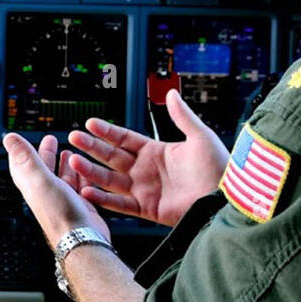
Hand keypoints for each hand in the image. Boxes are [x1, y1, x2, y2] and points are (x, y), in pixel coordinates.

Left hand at [2, 132, 110, 248]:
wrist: (80, 238)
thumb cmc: (59, 213)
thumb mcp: (40, 178)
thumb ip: (26, 157)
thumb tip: (9, 138)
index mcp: (31, 185)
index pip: (21, 164)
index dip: (22, 150)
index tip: (23, 139)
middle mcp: (45, 193)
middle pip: (43, 169)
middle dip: (46, 153)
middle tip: (51, 140)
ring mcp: (61, 200)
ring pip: (62, 178)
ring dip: (64, 164)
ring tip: (70, 152)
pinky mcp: (78, 206)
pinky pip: (78, 187)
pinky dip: (81, 176)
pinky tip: (86, 171)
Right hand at [65, 89, 229, 227]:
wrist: (226, 198)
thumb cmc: (219, 167)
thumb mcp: (200, 136)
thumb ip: (182, 116)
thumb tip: (171, 92)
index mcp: (156, 152)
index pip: (124, 139)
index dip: (107, 131)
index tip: (90, 123)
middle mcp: (146, 171)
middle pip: (112, 157)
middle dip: (92, 148)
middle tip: (74, 138)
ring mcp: (144, 190)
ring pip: (110, 179)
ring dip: (91, 171)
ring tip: (73, 161)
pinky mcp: (147, 209)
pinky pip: (120, 203)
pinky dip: (103, 198)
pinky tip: (87, 190)